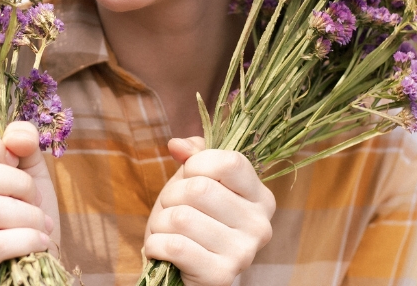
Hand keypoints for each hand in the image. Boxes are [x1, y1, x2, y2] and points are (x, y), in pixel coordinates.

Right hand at [0, 121, 60, 285]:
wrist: (30, 273)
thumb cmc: (22, 219)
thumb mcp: (26, 172)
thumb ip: (23, 144)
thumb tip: (16, 136)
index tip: (14, 162)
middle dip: (20, 184)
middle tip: (33, 201)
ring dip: (29, 215)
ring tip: (38, 224)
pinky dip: (28, 239)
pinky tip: (38, 242)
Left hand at [143, 138, 275, 285]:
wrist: (184, 271)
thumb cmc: (192, 221)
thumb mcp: (195, 182)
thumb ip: (194, 157)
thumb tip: (177, 145)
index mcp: (260, 198)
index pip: (230, 162)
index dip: (197, 163)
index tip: (188, 176)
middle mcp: (260, 226)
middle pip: (200, 190)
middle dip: (171, 196)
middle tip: (172, 210)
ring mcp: (243, 253)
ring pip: (181, 218)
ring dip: (160, 223)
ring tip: (167, 231)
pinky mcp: (221, 276)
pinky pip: (174, 246)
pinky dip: (155, 245)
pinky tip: (161, 250)